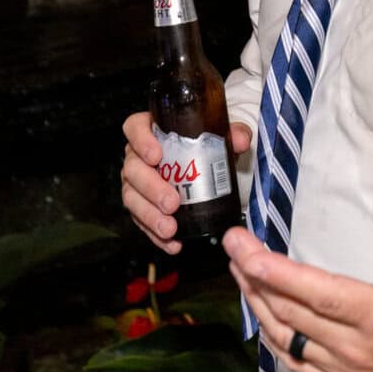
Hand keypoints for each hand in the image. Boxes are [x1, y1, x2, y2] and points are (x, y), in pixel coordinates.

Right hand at [120, 112, 251, 253]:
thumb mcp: (220, 135)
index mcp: (151, 131)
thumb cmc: (204, 144)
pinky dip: (155, 234)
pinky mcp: (141, 206)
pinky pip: (142, 221)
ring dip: (151, 216)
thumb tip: (240, 140)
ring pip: (133, 198)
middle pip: (133, 169)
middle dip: (151, 188)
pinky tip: (172, 243)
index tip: (156, 156)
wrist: (206, 165)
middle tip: (172, 203)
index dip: (141, 141)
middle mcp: (138, 156)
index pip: (135, 128)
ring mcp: (137, 183)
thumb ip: (232, 133)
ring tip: (170, 229)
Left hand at [224, 176, 372, 371]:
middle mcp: (358, 347)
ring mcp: (348, 369)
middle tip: (234, 247)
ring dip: (257, 305)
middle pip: (289, 312)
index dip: (274, 271)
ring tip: (240, 273)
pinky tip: (264, 317)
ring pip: (285, 338)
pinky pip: (297, 362)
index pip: (315, 292)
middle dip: (253, 277)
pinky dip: (273, 338)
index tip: (246, 249)